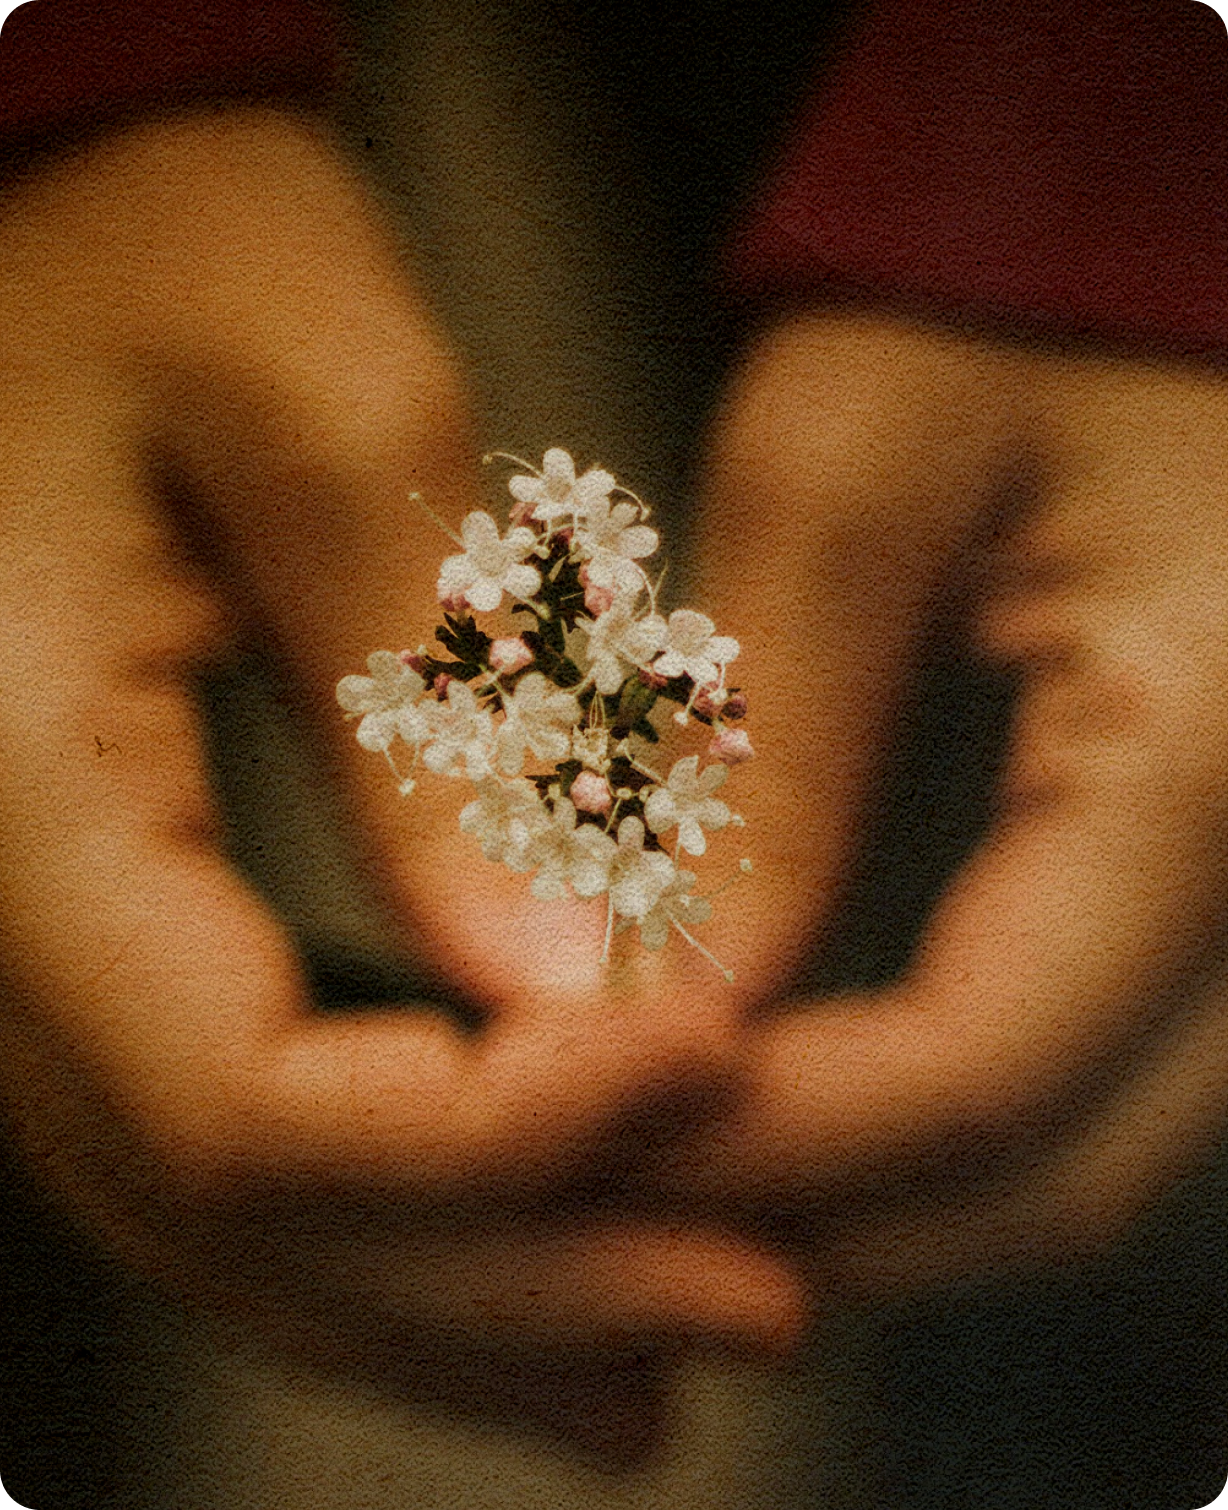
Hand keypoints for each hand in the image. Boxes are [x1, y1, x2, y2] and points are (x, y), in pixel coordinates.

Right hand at [0, 105, 805, 1444]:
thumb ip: (426, 711)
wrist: (71, 218)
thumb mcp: (321, 414)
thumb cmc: (172, 249)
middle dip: (517, 1276)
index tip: (710, 1069)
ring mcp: (44, 929)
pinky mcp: (115, 916)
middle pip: (243, 1211)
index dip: (490, 1146)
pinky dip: (405, 1213)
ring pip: (235, 1215)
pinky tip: (549, 1247)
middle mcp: (0, 899)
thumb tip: (549, 987)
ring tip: (675, 1338)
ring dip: (468, 1298)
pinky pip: (245, 1123)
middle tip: (757, 1300)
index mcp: (13, 786)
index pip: (238, 1100)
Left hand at [678, 309, 1227, 1298]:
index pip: (987, 1067)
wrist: (1139, 272)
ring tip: (672, 1177)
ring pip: (1081, 1164)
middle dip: (819, 1218)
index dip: (776, 1139)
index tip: (583, 1141)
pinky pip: (1085, 1089)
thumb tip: (684, 996)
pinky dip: (935, 1144)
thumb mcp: (855, 472)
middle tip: (603, 1204)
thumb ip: (778, 743)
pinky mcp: (1199, 896)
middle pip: (1053, 1172)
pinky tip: (793, 1113)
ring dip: (875, 1205)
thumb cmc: (1002, 309)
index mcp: (1205, 766)